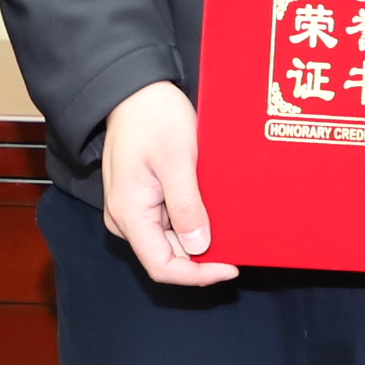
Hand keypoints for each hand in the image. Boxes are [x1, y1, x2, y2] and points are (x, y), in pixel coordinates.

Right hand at [99, 80, 237, 286]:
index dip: (198, 275)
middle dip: (203, 254)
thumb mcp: (177, 160)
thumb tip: (198, 246)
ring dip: (199, 235)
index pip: (162, 266)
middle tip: (238, 240)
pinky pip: (168, 221)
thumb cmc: (153, 118)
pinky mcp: (142, 198)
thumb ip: (186, 206)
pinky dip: (192, 220)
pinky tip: (212, 207)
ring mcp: (133, 209)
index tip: (231, 266)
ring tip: (228, 220)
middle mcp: (126, 219)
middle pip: (168, 255)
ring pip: (170, 240)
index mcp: (129, 214)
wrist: (134, 90)